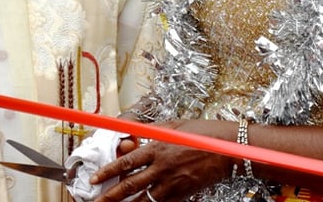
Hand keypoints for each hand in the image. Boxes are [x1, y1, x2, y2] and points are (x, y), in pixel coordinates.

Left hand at [93, 120, 230, 201]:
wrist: (227, 150)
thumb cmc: (202, 135)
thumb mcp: (173, 127)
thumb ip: (151, 131)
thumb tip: (132, 131)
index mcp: (156, 148)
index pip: (126, 162)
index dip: (108, 171)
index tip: (94, 178)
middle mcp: (161, 168)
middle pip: (130, 185)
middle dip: (110, 195)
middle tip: (96, 201)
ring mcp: (172, 184)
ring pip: (143, 200)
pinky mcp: (182, 195)